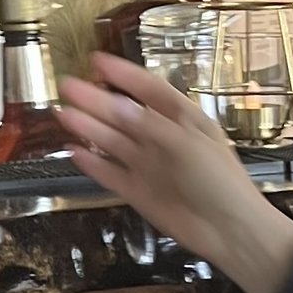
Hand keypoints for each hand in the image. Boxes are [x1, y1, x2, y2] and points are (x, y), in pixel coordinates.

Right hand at [59, 52, 292, 292]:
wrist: (230, 232)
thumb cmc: (219, 181)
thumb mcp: (187, 145)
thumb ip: (148, 125)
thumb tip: (114, 105)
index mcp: (183, 119)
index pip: (149, 89)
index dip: (123, 74)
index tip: (96, 60)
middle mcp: (163, 138)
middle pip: (124, 114)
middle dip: (96, 99)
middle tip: (67, 85)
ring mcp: (149, 165)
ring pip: (113, 142)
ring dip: (89, 127)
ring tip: (62, 112)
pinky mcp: (139, 192)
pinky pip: (111, 174)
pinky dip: (92, 164)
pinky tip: (73, 150)